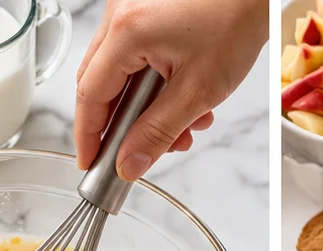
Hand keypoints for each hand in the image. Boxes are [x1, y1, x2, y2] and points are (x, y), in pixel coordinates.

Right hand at [75, 0, 266, 179]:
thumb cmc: (235, 21)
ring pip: (122, 74)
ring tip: (182, 129)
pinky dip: (155, 87)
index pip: (90, 95)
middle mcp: (121, 14)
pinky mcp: (146, 11)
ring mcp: (131, 10)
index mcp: (126, 31)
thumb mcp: (197, 91)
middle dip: (124, 126)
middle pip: (101, 84)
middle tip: (140, 154)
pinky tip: (184, 102)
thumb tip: (129, 163)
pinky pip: (137, 57)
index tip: (91, 163)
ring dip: (147, 110)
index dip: (88, 136)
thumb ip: (158, 133)